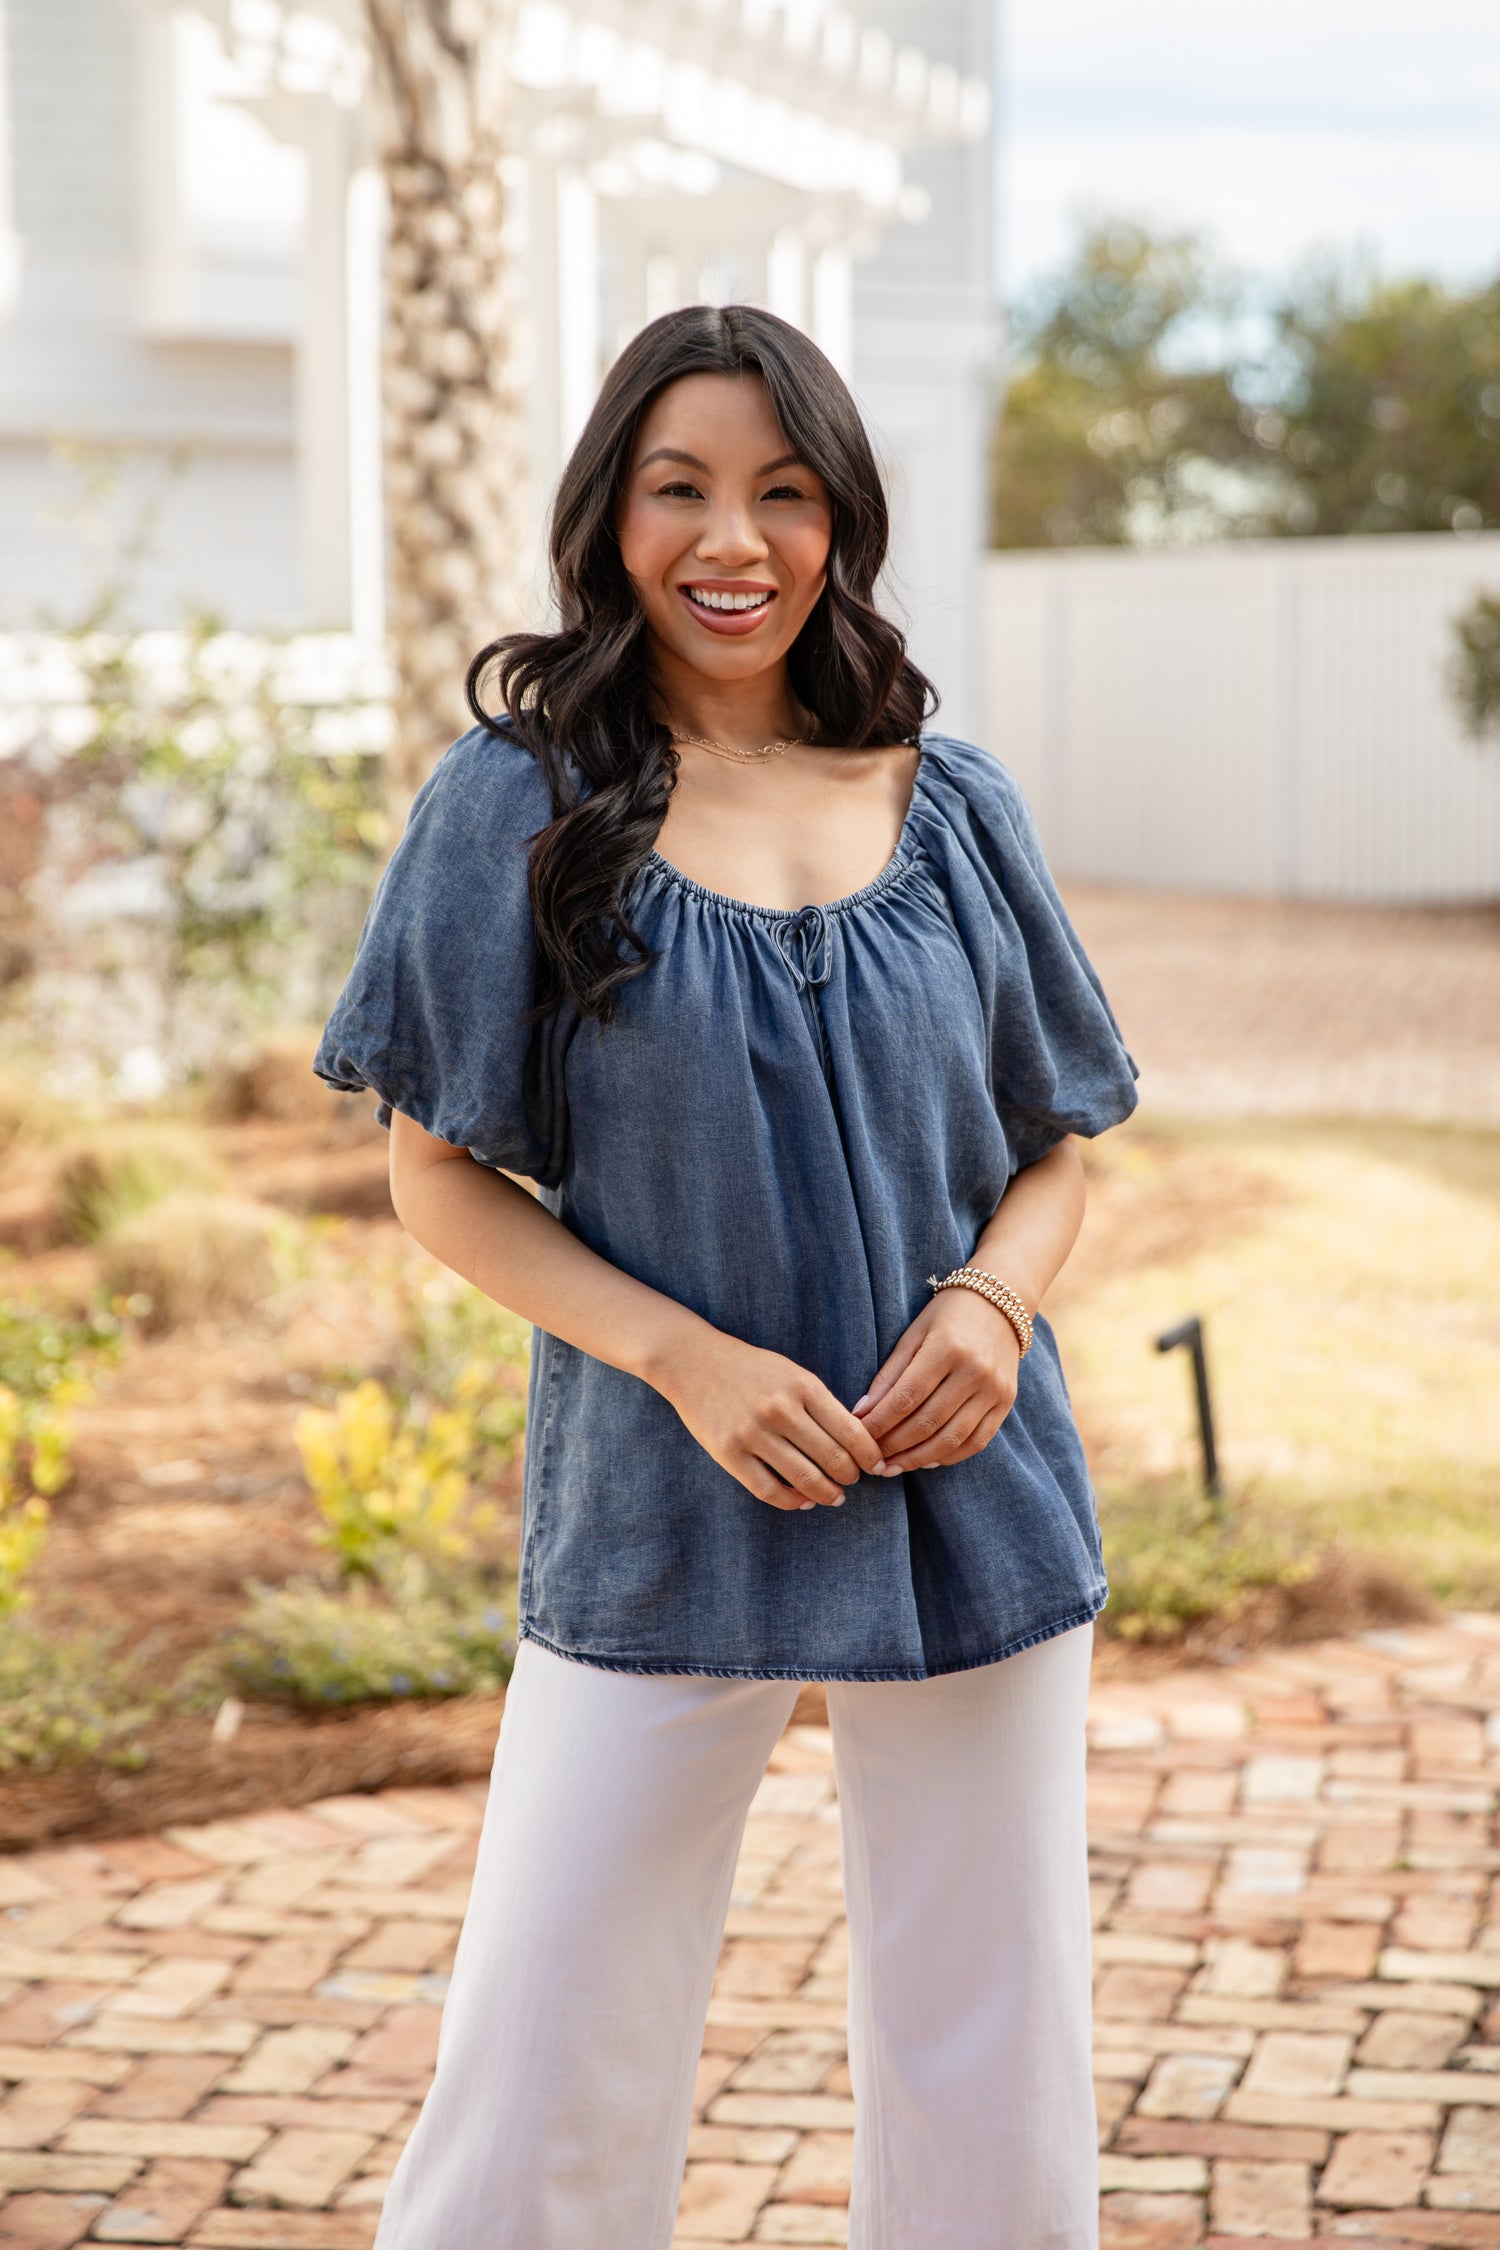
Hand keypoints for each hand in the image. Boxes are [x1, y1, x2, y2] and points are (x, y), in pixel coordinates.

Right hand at [656, 1327, 886, 1511]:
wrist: (692, 1362)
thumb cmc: (750, 1369)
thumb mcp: (792, 1373)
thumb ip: (821, 1403)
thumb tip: (857, 1442)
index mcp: (802, 1386)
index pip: (851, 1431)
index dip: (870, 1455)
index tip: (876, 1465)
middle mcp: (779, 1409)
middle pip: (833, 1458)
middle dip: (851, 1476)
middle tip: (854, 1480)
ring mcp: (752, 1433)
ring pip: (805, 1478)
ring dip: (827, 1494)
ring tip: (835, 1497)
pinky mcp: (728, 1453)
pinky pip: (769, 1490)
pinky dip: (793, 1502)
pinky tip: (804, 1501)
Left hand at [855, 1288, 1021, 1473]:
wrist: (1000, 1304)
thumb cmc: (946, 1317)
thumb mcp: (913, 1334)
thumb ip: (889, 1375)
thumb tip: (862, 1413)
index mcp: (946, 1348)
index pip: (906, 1397)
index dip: (879, 1423)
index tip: (857, 1436)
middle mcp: (974, 1371)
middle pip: (927, 1422)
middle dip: (894, 1446)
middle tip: (871, 1459)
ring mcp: (994, 1389)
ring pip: (951, 1439)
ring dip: (918, 1459)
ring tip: (893, 1467)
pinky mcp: (1006, 1402)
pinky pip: (977, 1441)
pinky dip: (948, 1457)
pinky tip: (926, 1461)